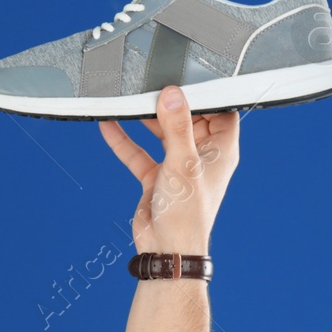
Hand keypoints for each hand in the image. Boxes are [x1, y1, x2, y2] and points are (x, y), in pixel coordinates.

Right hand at [98, 85, 239, 256]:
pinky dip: (124, 141)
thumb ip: (176, 126)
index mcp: (220, 151)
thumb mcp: (182, 162)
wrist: (166, 248)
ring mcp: (177, 167)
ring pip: (161, 135)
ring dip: (145, 121)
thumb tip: (172, 96)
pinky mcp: (157, 177)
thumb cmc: (187, 214)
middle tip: (152, 88)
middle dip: (169, 105)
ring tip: (130, 101)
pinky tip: (110, 126)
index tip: (185, 83)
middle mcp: (200, 157)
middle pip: (188, 120)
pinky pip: (139, 153)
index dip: (206, 97)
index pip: (220, 113)